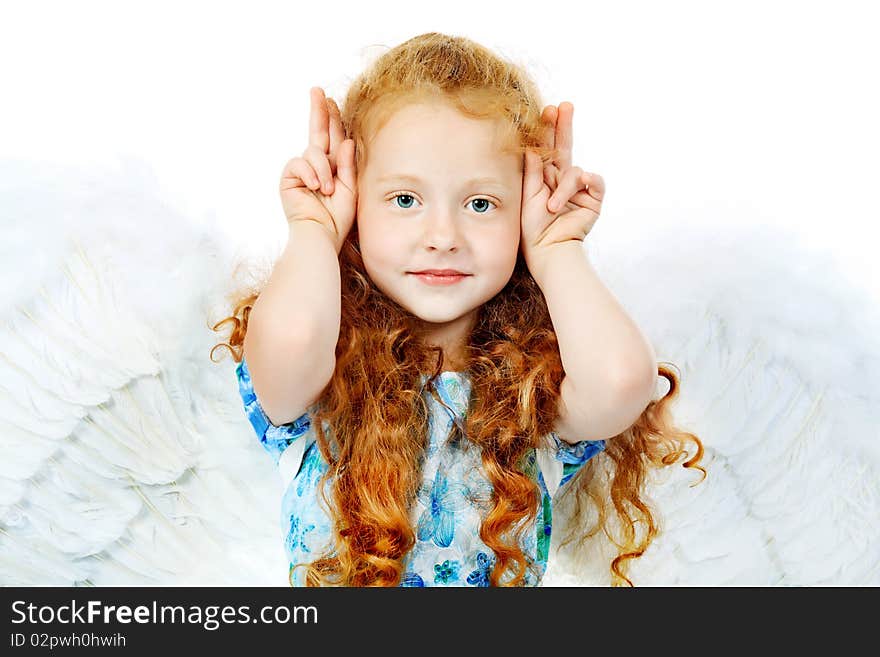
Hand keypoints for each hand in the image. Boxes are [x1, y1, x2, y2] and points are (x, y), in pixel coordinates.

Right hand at [279, 86, 357, 253]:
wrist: (321, 236)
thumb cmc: (337, 218)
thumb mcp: (350, 189)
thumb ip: (347, 165)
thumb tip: (346, 140)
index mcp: (333, 168)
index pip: (334, 138)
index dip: (333, 119)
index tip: (332, 100)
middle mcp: (317, 165)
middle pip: (318, 132)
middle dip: (318, 110)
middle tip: (317, 90)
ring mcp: (302, 171)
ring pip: (313, 151)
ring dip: (323, 170)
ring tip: (327, 190)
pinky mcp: (289, 177)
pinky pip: (301, 162)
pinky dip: (311, 173)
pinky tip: (315, 188)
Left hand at [520, 102, 604, 276]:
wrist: (548, 251)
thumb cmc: (532, 228)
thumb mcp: (527, 195)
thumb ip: (532, 171)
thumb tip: (532, 145)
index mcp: (545, 178)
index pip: (547, 148)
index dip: (547, 130)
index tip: (547, 110)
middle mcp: (562, 179)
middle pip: (564, 147)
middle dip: (564, 126)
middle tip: (564, 106)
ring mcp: (579, 188)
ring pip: (574, 169)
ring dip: (563, 187)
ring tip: (553, 206)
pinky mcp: (593, 199)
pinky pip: (593, 180)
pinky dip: (584, 183)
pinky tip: (576, 190)